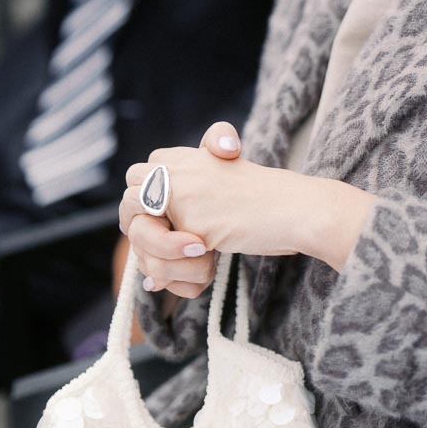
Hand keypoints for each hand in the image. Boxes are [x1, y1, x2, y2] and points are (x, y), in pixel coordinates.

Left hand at [121, 122, 375, 293]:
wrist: (298, 209)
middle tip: (167, 245)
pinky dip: (174, 271)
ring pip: (136, 225)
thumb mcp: (222, 188)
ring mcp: (183, 195)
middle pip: (127, 194)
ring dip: (153, 252)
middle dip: (138, 227)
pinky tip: (206, 264)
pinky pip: (161, 256)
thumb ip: (187, 204)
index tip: (167, 224)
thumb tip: (148, 270)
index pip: (140, 174)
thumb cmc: (268, 203)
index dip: (145, 203)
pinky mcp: (194, 224)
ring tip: (190, 259)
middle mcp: (179, 169)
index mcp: (187, 155)